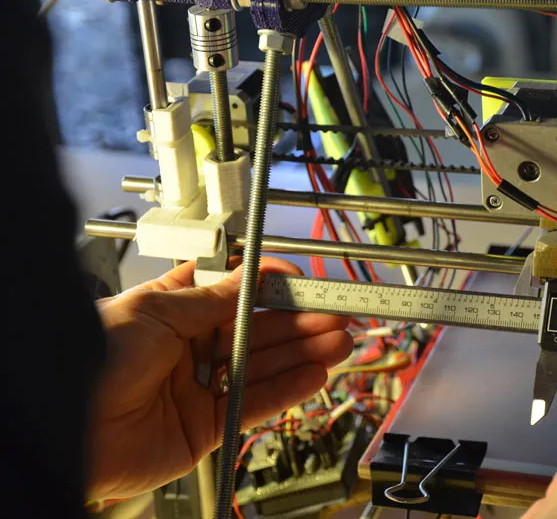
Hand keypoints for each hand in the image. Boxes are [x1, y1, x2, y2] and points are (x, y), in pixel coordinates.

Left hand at [88, 258, 352, 500]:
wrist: (68, 428)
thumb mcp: (156, 312)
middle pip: (257, 331)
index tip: (301, 279)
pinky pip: (255, 404)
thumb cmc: (94, 359)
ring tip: (339, 341)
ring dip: (304, 352)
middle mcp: (190, 347)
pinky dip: (288, 389)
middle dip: (299, 321)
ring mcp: (200, 387)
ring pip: (264, 366)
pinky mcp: (207, 426)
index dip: (269, 286)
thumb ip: (211, 299)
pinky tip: (315, 373)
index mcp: (173, 311)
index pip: (234, 293)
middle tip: (336, 314)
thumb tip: (250, 277)